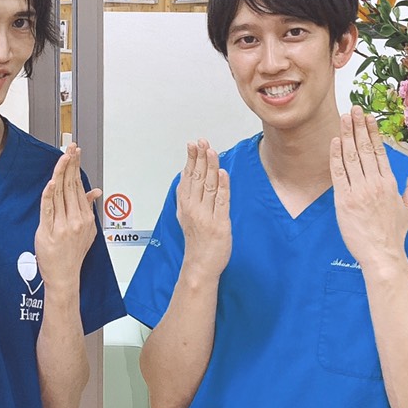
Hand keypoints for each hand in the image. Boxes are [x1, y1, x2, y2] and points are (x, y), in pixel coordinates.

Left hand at [34, 143, 102, 292]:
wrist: (64, 276)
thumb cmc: (72, 255)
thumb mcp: (87, 231)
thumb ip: (88, 208)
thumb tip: (95, 191)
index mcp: (85, 218)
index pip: (79, 187)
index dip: (76, 168)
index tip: (75, 153)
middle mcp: (76, 220)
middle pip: (71, 186)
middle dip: (71, 164)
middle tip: (71, 148)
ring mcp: (63, 225)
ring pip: (61, 193)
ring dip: (61, 172)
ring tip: (63, 157)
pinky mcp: (49, 231)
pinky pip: (49, 209)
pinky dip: (50, 194)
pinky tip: (52, 182)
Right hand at [176, 140, 230, 280]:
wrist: (200, 265)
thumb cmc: (196, 241)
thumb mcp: (186, 216)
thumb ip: (188, 196)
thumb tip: (190, 176)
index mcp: (185, 205)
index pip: (187, 177)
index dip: (191, 159)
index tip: (193, 145)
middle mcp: (193, 208)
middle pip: (197, 178)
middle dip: (200, 157)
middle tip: (202, 142)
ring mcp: (206, 216)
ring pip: (208, 186)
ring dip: (210, 167)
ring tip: (211, 151)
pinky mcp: (219, 224)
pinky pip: (221, 201)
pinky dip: (222, 186)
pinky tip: (222, 174)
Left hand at [329, 107, 407, 272]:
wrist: (382, 255)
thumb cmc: (394, 235)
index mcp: (390, 184)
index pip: (380, 152)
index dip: (373, 133)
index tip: (368, 118)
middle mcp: (375, 184)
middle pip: (366, 149)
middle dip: (359, 127)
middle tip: (355, 109)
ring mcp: (359, 191)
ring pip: (352, 157)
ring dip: (347, 135)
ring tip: (344, 118)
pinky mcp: (344, 200)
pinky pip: (339, 174)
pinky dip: (336, 156)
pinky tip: (335, 142)